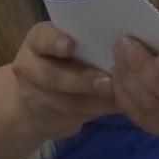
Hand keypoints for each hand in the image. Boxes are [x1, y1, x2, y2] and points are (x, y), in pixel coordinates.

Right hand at [12, 21, 117, 139]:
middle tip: (107, 81)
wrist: (37, 101)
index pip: (41, 37)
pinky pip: (71, 117)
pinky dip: (95, 111)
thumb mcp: (71, 46)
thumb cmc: (67, 60)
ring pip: (63, 102)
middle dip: (81, 79)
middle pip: (51, 75)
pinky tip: (113, 106)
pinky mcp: (45, 120)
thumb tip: (129, 41)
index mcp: (38, 40)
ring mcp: (34, 97)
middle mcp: (30, 67)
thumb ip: (90, 41)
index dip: (54, 41)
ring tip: (116, 96)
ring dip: (93, 100)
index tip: (70, 45)